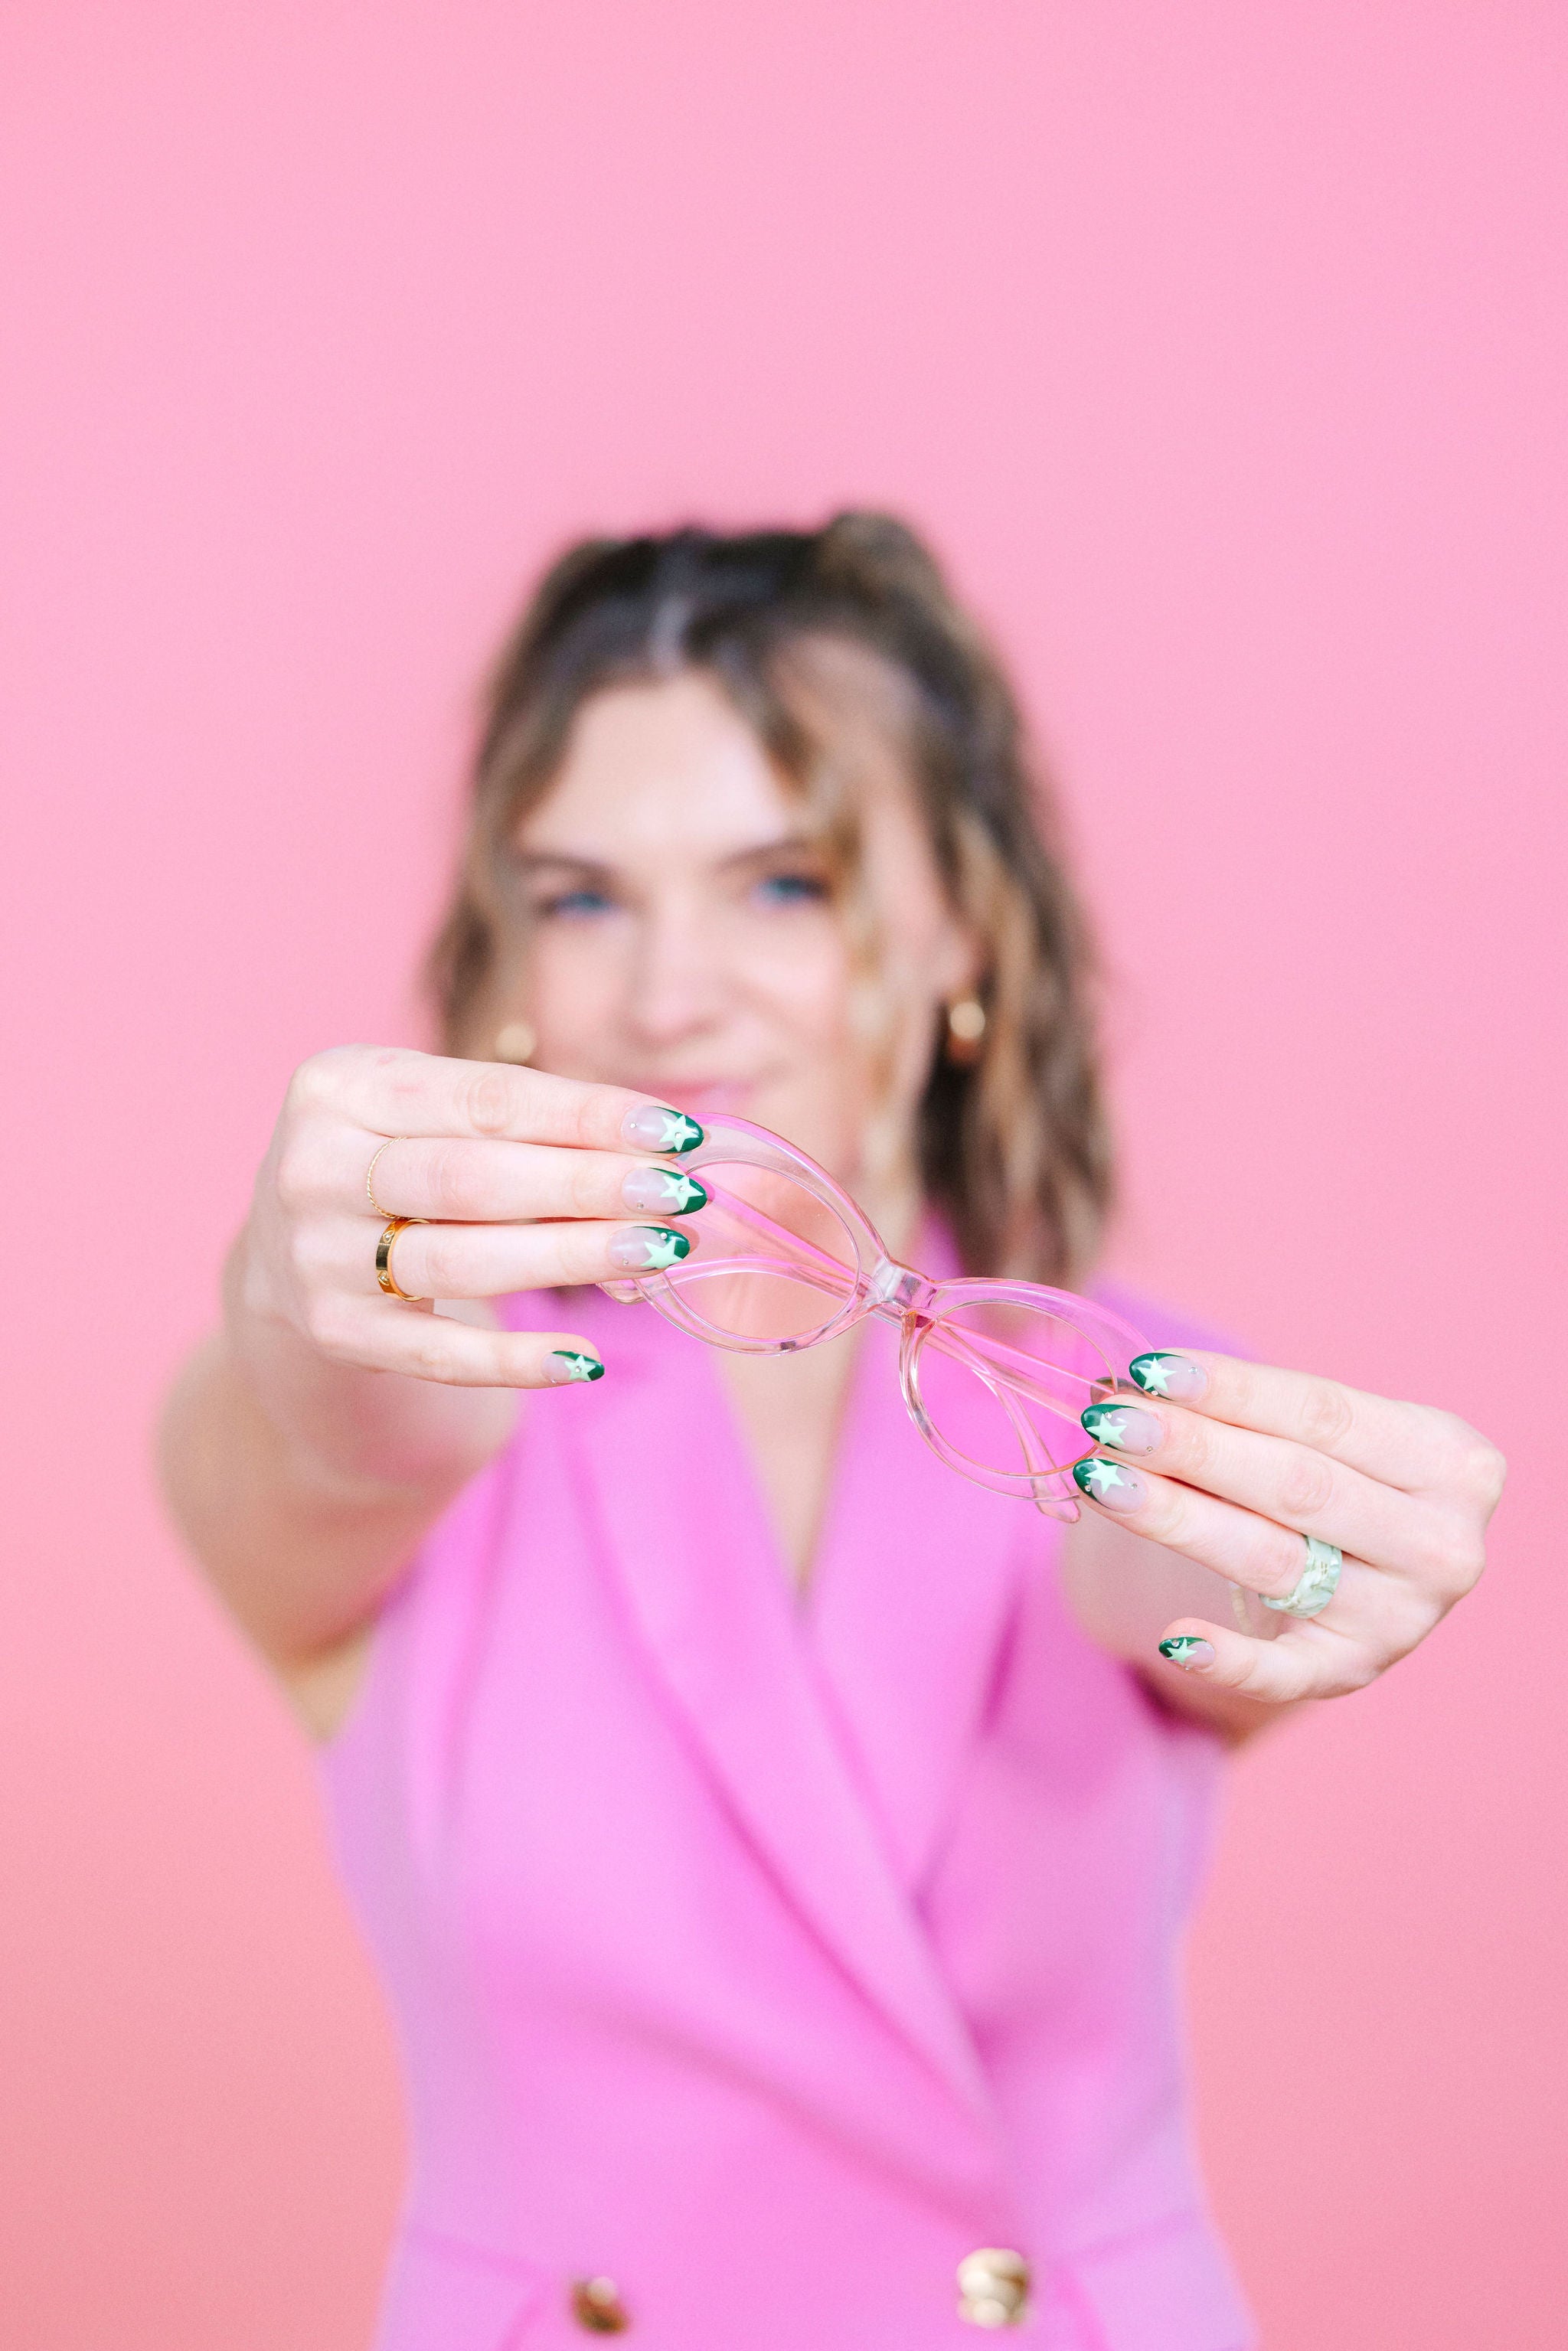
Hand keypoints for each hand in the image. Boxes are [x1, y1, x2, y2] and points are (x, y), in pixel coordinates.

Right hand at [240, 1045, 707, 1388]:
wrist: (289, 1251)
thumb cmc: (400, 1164)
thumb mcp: (436, 1120)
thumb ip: (532, 1129)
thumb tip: (666, 1158)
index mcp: (342, 1085)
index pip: (488, 1100)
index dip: (587, 1116)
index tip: (675, 1132)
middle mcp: (314, 1167)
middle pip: (474, 1178)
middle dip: (588, 1185)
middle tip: (679, 1196)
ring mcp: (317, 1256)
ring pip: (462, 1260)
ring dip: (570, 1256)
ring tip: (657, 1251)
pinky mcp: (335, 1333)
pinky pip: (438, 1354)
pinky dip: (514, 1362)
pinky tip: (584, 1361)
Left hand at [1070, 1352, 1505, 1702]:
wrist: (1372, 1563)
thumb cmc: (1336, 1474)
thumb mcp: (1319, 1433)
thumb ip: (1241, 1412)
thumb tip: (1125, 1386)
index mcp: (1449, 1460)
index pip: (1322, 1413)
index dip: (1231, 1389)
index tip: (1150, 1368)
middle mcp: (1440, 1544)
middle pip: (1295, 1485)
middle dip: (1193, 1448)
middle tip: (1110, 1419)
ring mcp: (1402, 1618)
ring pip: (1273, 1560)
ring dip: (1178, 1518)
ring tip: (1102, 1480)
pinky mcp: (1355, 1672)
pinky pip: (1285, 1674)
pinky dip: (1232, 1660)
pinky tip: (1175, 1639)